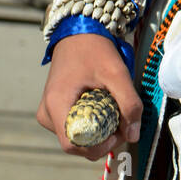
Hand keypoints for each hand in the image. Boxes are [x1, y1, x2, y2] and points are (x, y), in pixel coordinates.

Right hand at [36, 33, 142, 161]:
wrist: (79, 33)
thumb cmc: (94, 50)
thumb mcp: (117, 73)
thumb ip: (129, 104)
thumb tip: (133, 136)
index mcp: (55, 105)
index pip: (74, 145)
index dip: (98, 146)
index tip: (115, 132)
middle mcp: (47, 114)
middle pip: (78, 145)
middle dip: (103, 140)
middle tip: (120, 121)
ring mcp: (49, 115)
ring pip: (78, 140)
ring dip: (99, 134)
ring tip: (111, 111)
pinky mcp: (55, 113)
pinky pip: (76, 131)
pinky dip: (93, 126)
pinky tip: (102, 110)